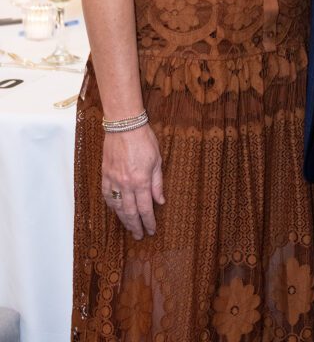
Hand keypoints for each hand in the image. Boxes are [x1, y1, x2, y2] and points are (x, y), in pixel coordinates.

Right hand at [102, 124, 164, 239]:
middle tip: (138, 236)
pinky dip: (111, 205)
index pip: (145, 208)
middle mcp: (126, 184)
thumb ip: (157, 183)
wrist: (124, 125)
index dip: (148, 221)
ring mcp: (113, 180)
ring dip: (123, 219)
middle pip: (130, 212)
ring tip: (128, 227)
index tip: (151, 230)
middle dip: (135, 226)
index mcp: (141, 181)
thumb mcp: (157, 160)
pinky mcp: (105, 174)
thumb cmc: (144, 140)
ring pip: (117, 207)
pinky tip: (115, 210)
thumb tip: (160, 201)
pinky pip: (107, 195)